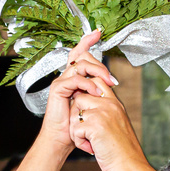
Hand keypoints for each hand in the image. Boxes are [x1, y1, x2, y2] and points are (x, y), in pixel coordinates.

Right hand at [36, 30, 113, 155]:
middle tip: (111, 77)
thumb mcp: (91, 103)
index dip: (87, 41)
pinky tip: (96, 92)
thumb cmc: (76, 124)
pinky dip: (88, 84)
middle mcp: (66, 76)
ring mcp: (61, 81)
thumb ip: (97, 89)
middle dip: (99, 62)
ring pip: (80, 65)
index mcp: (74, 77)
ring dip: (97, 72)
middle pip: (81, 55)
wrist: (63, 139)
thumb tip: (110, 82)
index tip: (98, 32)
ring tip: (108, 84)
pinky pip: (75, 79)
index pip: (80, 54)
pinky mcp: (57, 88)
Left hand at [65, 54, 144, 170]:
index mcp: (116, 104)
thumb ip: (107, 113)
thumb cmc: (123, 152)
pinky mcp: (95, 126)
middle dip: (77, 114)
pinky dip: (79, 141)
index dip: (85, 93)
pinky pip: (75, 129)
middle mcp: (110, 105)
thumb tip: (89, 108)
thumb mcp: (118, 125)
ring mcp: (103, 114)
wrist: (130, 167)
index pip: (97, 83)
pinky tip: (91, 148)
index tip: (85, 111)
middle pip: (80, 97)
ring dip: (76, 129)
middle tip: (85, 131)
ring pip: (75, 113)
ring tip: (89, 141)